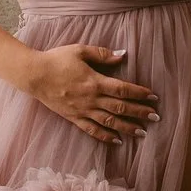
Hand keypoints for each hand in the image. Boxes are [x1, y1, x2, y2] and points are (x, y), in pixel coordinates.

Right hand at [24, 44, 160, 145]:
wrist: (33, 75)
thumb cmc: (56, 59)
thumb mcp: (80, 50)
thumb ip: (103, 54)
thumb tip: (123, 55)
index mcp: (95, 81)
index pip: (123, 89)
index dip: (140, 93)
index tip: (153, 97)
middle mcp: (91, 99)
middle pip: (120, 107)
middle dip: (140, 113)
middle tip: (156, 117)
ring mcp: (82, 110)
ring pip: (109, 121)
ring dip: (127, 127)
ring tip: (142, 132)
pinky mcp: (73, 117)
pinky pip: (92, 129)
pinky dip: (105, 136)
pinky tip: (117, 140)